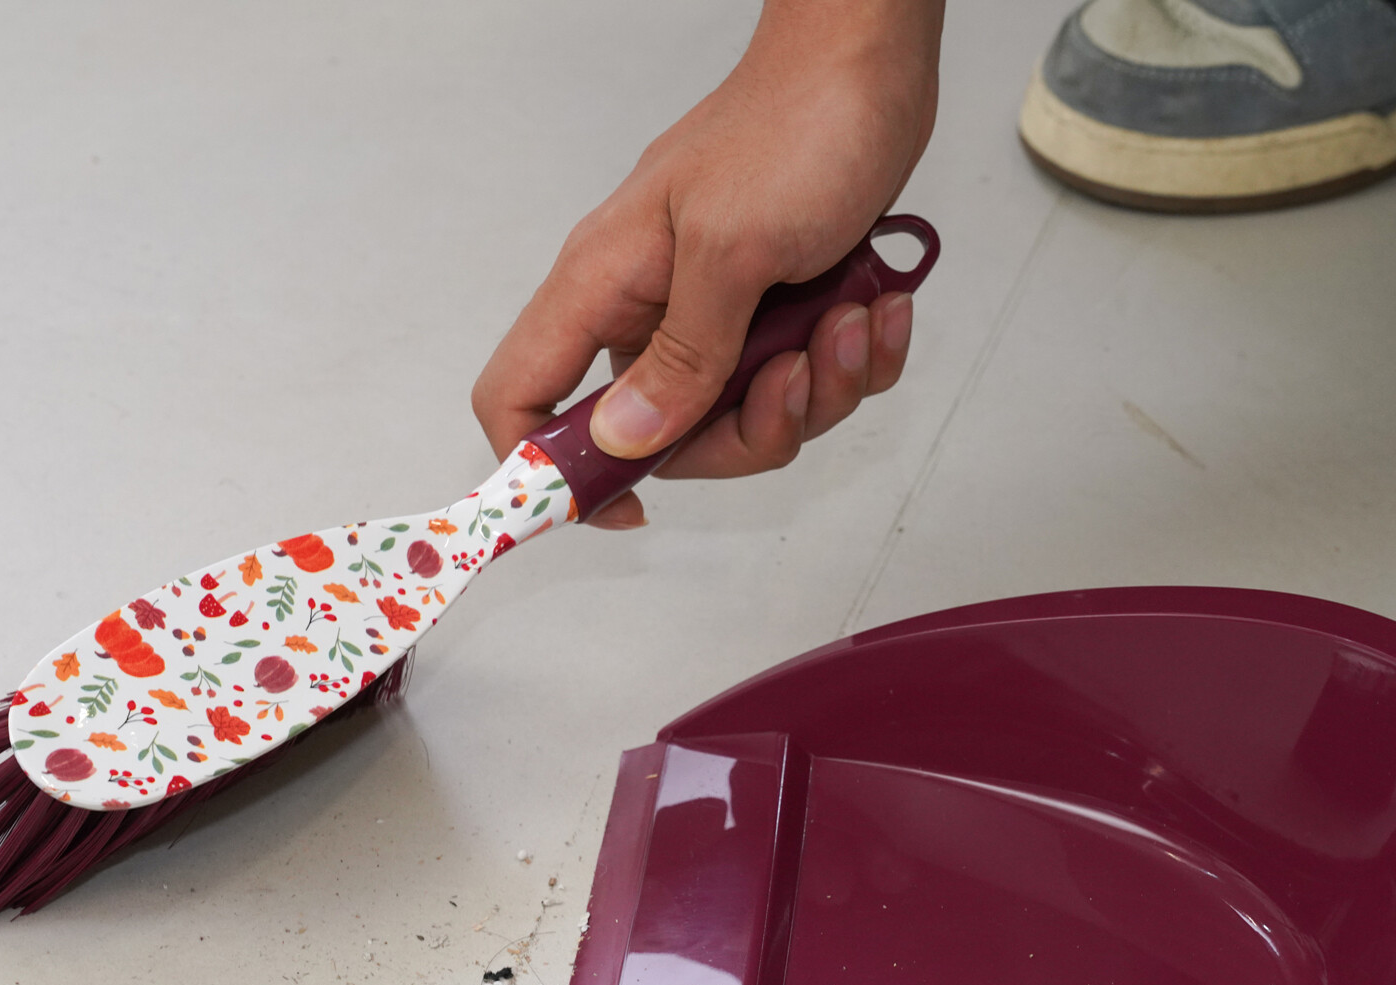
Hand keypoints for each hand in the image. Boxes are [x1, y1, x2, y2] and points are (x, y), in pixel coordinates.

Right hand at [472, 0, 943, 526]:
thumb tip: (623, 442)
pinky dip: (847, 363)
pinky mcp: (774, 317)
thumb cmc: (793, 126)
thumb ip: (681, 354)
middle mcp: (651, 314)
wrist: (870, 64)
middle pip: (664, 441)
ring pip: (746, 420)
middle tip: (791, 376)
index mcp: (605, 289)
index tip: (621, 509)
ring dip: (815, 390)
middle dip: (747, 432)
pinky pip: (804, 386)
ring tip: (847, 318)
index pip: (523, 397)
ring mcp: (716, 319)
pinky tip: (872, 307)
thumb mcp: (732, 247)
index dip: (550, 471)